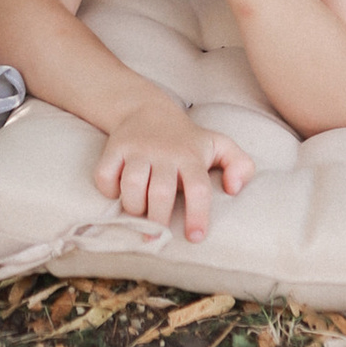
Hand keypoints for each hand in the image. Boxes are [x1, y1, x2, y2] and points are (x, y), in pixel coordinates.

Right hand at [93, 92, 251, 239]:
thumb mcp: (220, 146)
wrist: (147, 108)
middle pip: (159, 193)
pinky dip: (108, 190)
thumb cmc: (187, 139)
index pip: (198, 188)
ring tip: (140, 214)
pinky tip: (117, 193)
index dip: (197, 215)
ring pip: (130, 186)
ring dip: (133, 208)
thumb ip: (241, 166)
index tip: (195, 238)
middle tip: (158, 235)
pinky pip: (105, 176)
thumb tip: (233, 190)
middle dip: (158, 220)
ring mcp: (138, 150)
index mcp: (191, 157)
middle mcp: (164, 153)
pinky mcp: (115, 148)